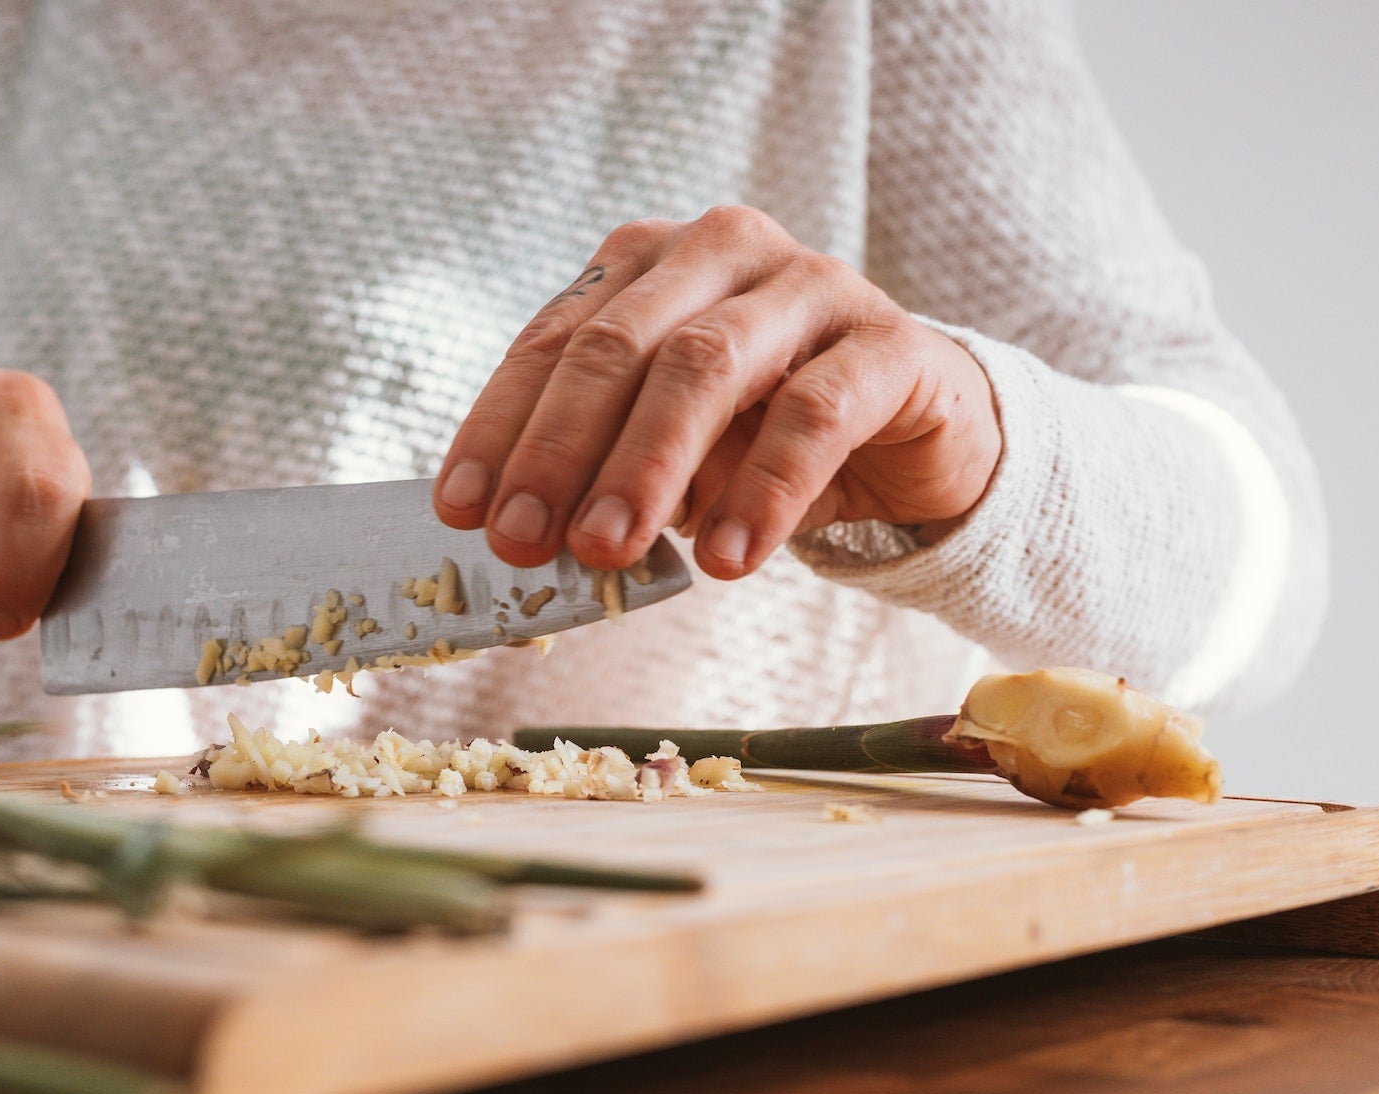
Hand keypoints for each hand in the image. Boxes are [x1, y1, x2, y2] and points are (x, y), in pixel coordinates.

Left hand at [434, 206, 1000, 578]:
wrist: (917, 430)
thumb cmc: (765, 434)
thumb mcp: (669, 450)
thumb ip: (603, 471)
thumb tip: (526, 536)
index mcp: (647, 263)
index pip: (554, 340)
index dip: (502, 428)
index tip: (461, 510)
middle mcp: (722, 251)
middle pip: (619, 346)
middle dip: (560, 451)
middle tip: (526, 544)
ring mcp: (811, 284)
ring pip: (706, 366)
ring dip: (646, 467)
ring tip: (608, 552)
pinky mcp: (890, 341)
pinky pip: (814, 412)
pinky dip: (761, 490)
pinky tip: (726, 557)